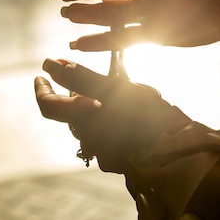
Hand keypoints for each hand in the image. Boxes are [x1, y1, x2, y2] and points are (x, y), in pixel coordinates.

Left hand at [35, 59, 190, 172]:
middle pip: (73, 111)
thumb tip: (52, 64)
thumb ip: (82, 77)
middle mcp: (89, 138)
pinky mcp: (120, 155)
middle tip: (95, 74)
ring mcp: (105, 149)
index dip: (42, 89)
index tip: (41, 73)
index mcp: (84, 121)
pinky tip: (132, 106)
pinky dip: (112, 115)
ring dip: (98, 102)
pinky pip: (108, 130)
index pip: (48, 106)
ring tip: (123, 87)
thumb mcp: (115, 89)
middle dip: (79, 91)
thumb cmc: (146, 118)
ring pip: (92, 119)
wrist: (178, 154)